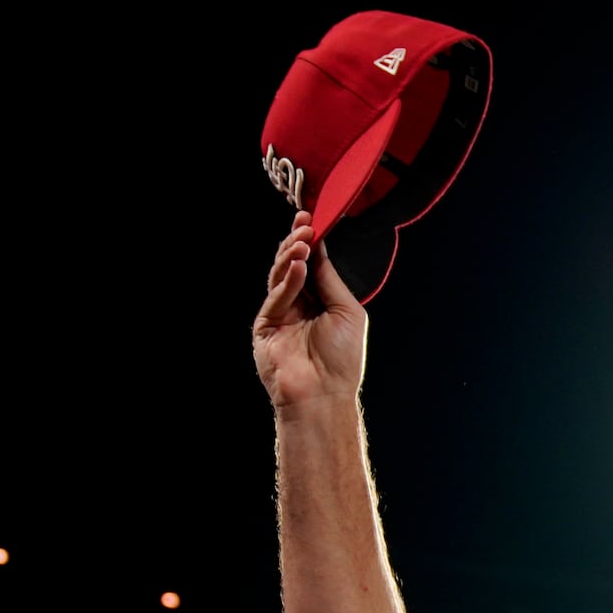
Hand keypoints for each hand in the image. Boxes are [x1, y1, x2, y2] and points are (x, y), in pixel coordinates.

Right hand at [252, 211, 367, 411]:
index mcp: (319, 301)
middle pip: (292, 265)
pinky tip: (298, 266)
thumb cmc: (342, 358)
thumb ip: (330, 280)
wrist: (324, 393)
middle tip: (305, 224)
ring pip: (280, 276)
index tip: (312, 218)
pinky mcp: (265, 326)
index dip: (311, 242)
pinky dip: (287, 280)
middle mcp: (298, 305)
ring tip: (302, 241)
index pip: (311, 264)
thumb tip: (320, 248)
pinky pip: (276, 297)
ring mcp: (280, 315)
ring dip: (291, 256)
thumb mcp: (346, 310)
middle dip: (297, 242)